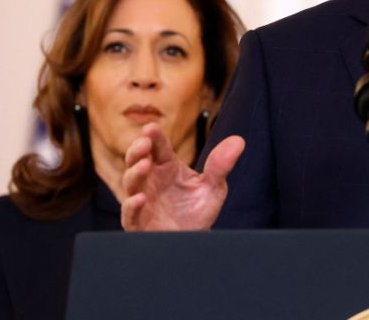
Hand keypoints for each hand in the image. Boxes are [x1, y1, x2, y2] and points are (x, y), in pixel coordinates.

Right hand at [120, 122, 243, 230]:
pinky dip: (132, 206)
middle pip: (137, 160)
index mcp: (166, 167)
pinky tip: (140, 198)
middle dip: (137, 150)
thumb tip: (239, 141)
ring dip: (135, 173)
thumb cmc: (198, 210)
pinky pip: (130, 214)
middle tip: (144, 143)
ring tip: (145, 165)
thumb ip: (221, 165)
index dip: (153, 137)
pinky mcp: (138, 223)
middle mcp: (151, 180)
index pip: (157, 147)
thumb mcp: (213, 187)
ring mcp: (142, 201)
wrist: (195, 240)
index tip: (151, 128)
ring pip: (131, 183)